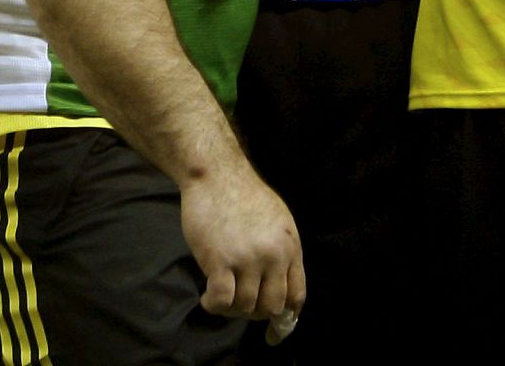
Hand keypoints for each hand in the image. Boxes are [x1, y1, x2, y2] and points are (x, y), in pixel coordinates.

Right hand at [181, 159, 304, 326]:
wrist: (217, 173)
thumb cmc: (243, 194)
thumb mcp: (278, 220)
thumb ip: (281, 252)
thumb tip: (280, 288)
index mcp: (290, 245)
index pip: (297, 295)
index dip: (286, 318)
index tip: (274, 331)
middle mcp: (273, 254)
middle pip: (272, 307)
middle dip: (255, 312)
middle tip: (239, 303)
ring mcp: (247, 258)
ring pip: (245, 307)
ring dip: (231, 308)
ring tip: (221, 295)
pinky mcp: (220, 260)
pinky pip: (222, 302)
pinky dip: (213, 305)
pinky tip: (207, 297)